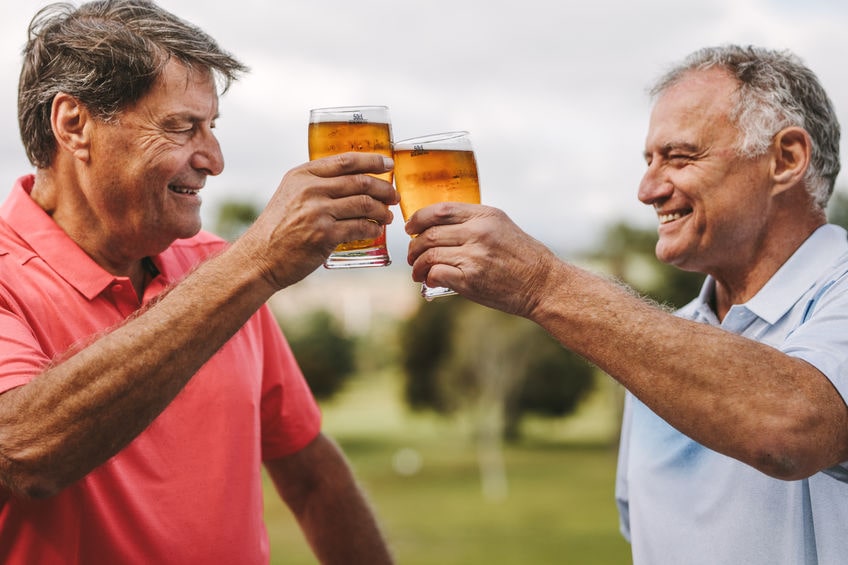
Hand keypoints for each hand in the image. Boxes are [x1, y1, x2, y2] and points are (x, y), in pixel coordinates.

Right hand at [237, 152, 398, 289]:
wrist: (260, 257)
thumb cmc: (278, 228)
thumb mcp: (290, 195)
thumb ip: (315, 185)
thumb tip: (352, 180)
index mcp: (303, 175)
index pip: (346, 160)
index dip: (372, 160)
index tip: (388, 164)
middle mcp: (310, 189)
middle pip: (360, 182)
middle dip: (384, 188)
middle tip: (393, 196)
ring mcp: (317, 212)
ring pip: (363, 204)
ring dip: (382, 210)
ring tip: (387, 215)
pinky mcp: (324, 235)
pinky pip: (360, 227)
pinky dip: (373, 229)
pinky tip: (375, 230)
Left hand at [405, 202, 557, 317]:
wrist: (544, 285)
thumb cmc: (524, 258)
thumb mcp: (502, 227)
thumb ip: (474, 223)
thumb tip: (439, 228)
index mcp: (485, 216)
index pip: (440, 210)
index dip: (418, 219)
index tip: (410, 228)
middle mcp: (478, 232)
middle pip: (430, 234)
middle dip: (414, 246)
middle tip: (412, 255)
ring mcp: (474, 256)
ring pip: (429, 254)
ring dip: (417, 265)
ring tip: (418, 272)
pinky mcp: (471, 280)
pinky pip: (436, 273)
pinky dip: (428, 277)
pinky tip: (429, 281)